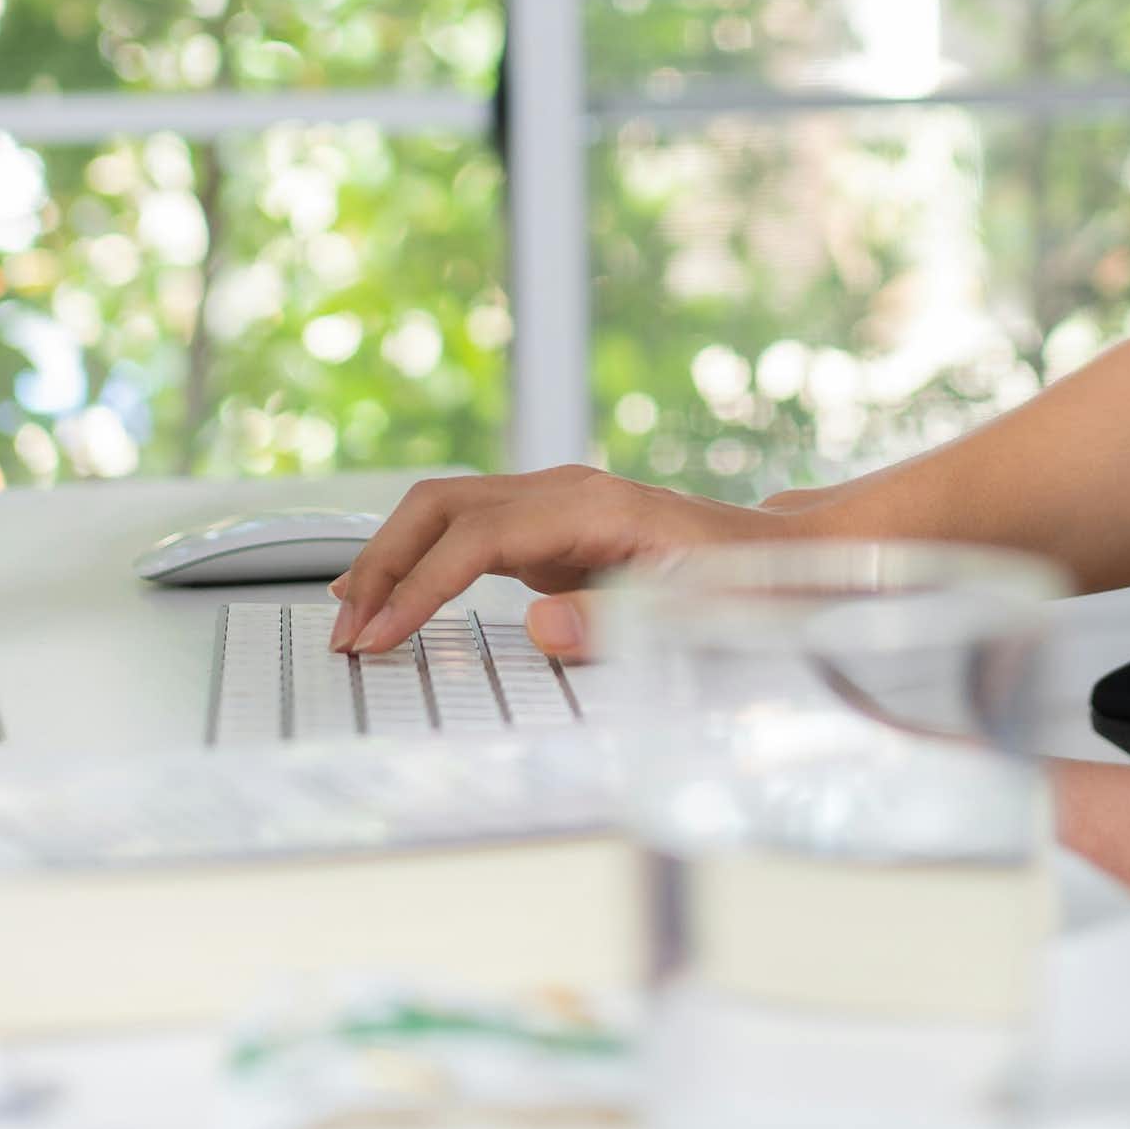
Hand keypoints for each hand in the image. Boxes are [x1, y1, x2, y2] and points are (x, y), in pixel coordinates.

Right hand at [327, 466, 774, 658]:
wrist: (783, 553)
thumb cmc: (749, 579)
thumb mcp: (699, 610)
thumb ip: (620, 620)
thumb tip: (539, 625)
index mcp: (593, 505)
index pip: (476, 538)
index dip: (420, 587)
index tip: (379, 637)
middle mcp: (564, 491)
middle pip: (441, 506)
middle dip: (384, 564)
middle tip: (346, 634)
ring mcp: (553, 504)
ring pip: (444, 510)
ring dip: (391, 558)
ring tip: (349, 619)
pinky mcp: (550, 528)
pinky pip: (465, 532)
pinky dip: (418, 560)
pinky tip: (388, 596)